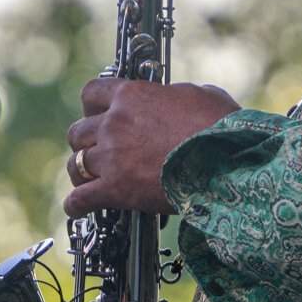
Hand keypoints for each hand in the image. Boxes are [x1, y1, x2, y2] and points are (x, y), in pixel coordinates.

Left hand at [63, 79, 239, 217]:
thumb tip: (177, 100)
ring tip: (86, 178)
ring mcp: (112, 156)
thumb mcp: (200, 94)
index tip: (96, 113)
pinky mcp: (115, 189)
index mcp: (131, 95)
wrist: (226, 162)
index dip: (92, 106)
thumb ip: (175, 96)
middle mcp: (114, 123)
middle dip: (86, 141)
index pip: (91, 93)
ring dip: (81, 171)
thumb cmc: (220, 127)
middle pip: (78, 131)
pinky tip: (77, 208)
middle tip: (97, 149)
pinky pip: (80, 199)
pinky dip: (75, 205)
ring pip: (75, 164)